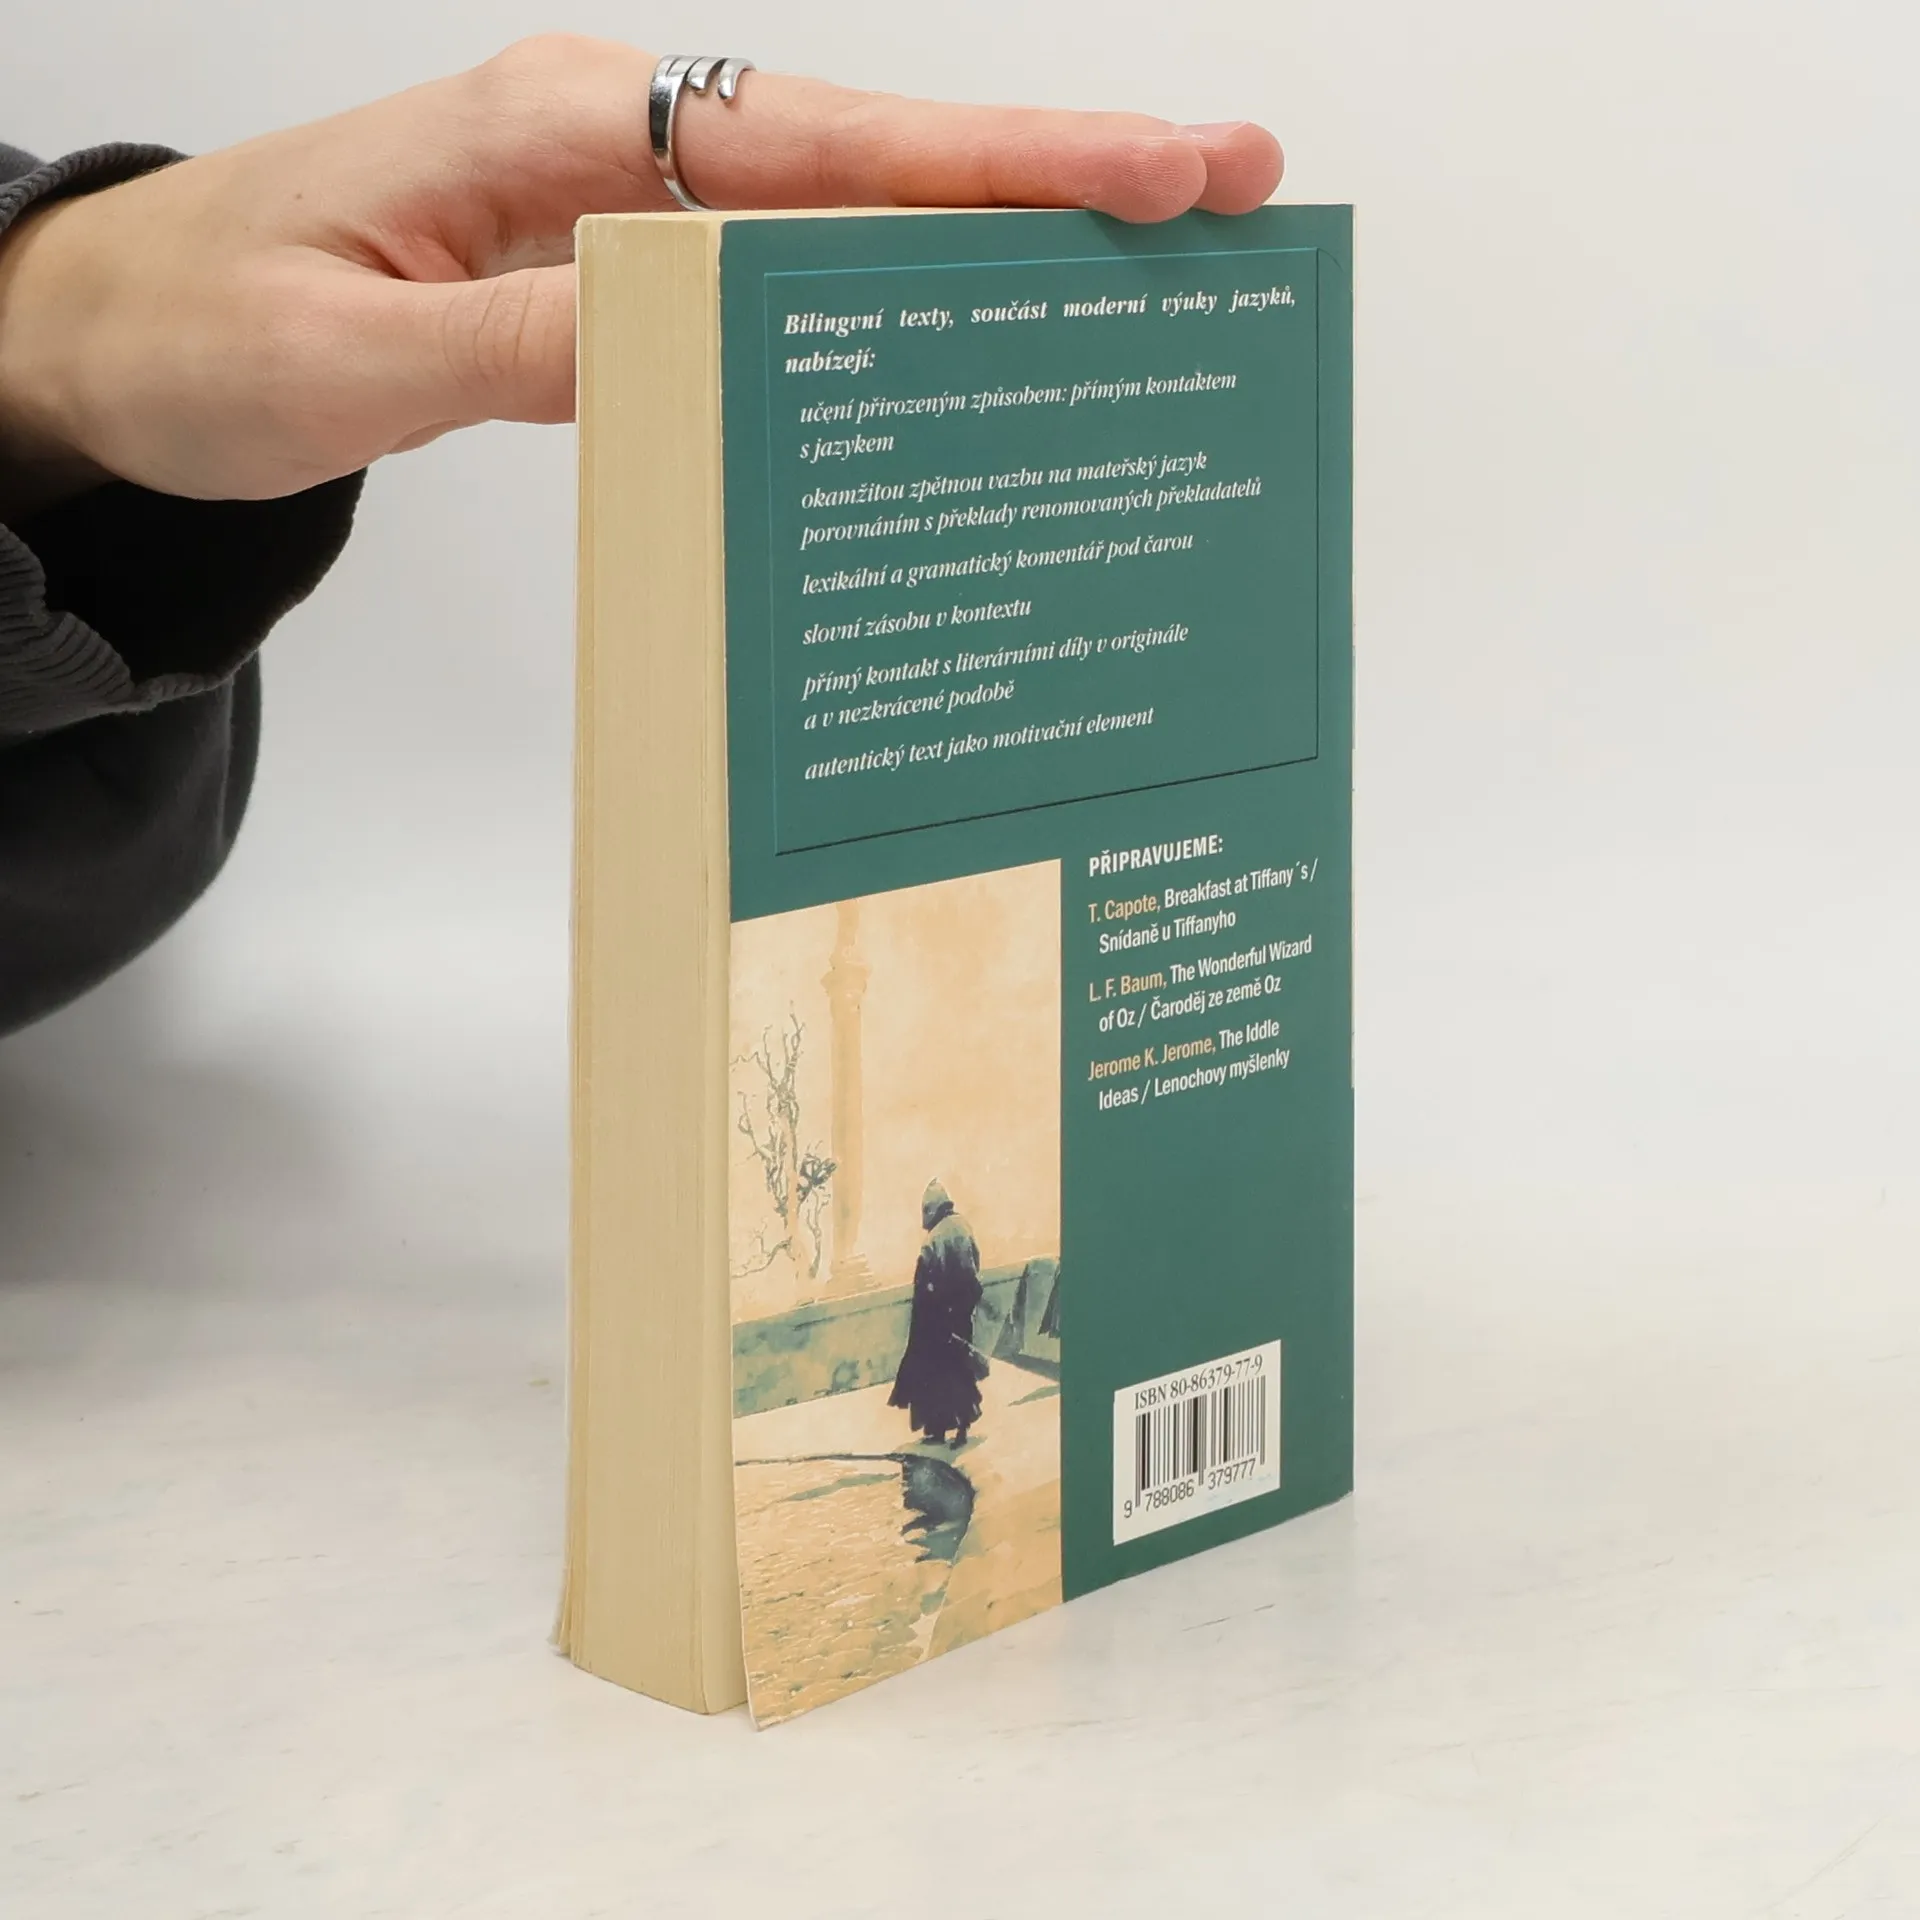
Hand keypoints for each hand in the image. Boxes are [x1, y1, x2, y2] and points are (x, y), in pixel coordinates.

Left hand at [0, 36, 1280, 506]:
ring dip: (995, 235)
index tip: (1157, 169)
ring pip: (845, 217)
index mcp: (563, 133)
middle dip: (1056, 175)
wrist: (106, 340)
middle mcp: (614, 146)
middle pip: (875, 160)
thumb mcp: (353, 356)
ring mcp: (621, 204)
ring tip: (1146, 265)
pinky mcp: (611, 265)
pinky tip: (962, 333)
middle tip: (1227, 194)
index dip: (1001, 161)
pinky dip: (887, 300)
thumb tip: (714, 333)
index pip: (826, 151)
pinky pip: (779, 281)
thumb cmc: (201, 334)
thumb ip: (539, 337)